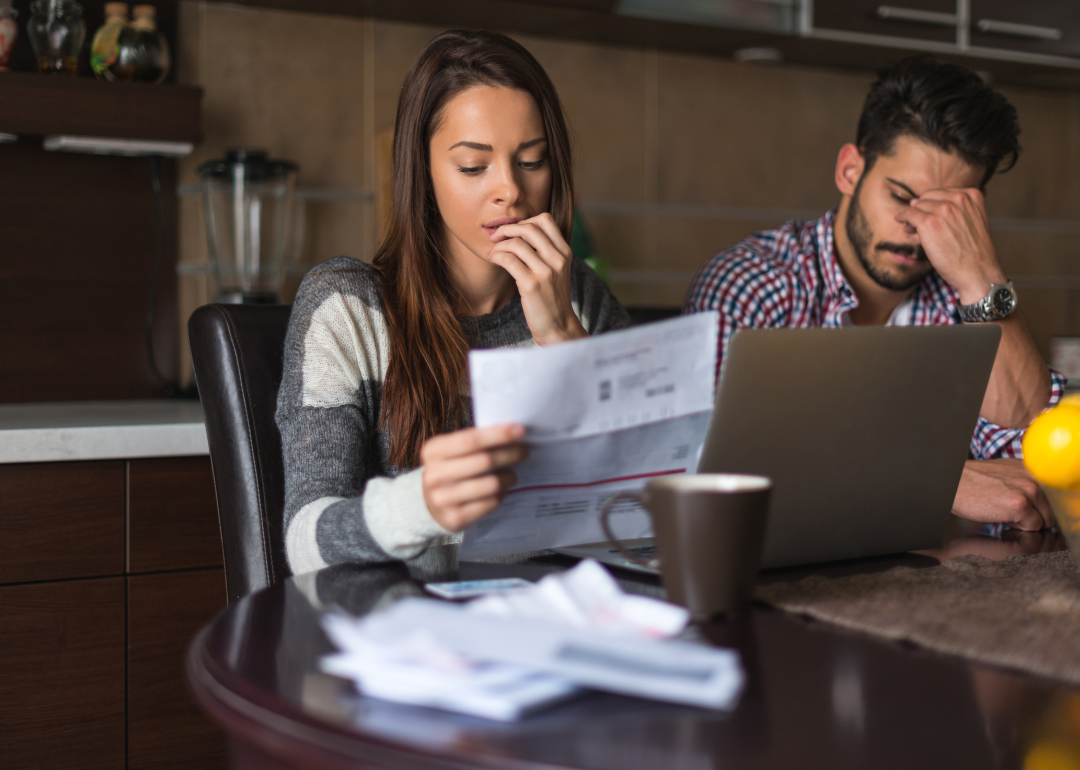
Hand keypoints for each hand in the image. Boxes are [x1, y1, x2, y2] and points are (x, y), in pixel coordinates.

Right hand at [420, 424, 528, 531]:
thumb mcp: (451, 451)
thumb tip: (513, 434)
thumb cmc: (449, 469)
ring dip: (509, 477)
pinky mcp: (455, 518)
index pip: (471, 439)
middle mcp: (435, 475)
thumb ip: (475, 442)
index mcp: (433, 451)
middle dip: (510, 454)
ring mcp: (443, 499)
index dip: (498, 434)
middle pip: (485, 461)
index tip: (520, 430)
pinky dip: (501, 494)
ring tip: (512, 474)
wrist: (427, 504)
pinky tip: (501, 490)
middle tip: (524, 450)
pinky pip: (491, 503)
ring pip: (491, 484)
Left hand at [485, 213, 587, 345]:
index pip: (545, 219)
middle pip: (529, 227)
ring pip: (516, 243)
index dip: (525, 220)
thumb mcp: (556, 270)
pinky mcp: (532, 285)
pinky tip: (493, 260)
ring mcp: (546, 272)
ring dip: (498, 245)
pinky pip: (508, 260)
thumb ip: (545, 251)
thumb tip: (518, 232)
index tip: (513, 232)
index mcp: (564, 252)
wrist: (558, 326)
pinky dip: (496, 256)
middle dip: (507, 229)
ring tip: (493, 253)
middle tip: (495, 237)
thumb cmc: (551, 297)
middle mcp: (557, 259)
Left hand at [894, 188, 1006, 304]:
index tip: (928, 216)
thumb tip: (913, 202)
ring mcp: (944, 209)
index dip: (931, 205)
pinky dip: (902, 217)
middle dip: (921, 210)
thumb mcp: (972, 221)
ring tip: (912, 230)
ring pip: (917, 206)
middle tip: (916, 224)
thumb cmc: (973, 252)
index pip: (942, 193)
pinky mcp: (929, 222)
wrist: (977, 272)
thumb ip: (952, 211)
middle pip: (928, 198)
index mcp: (972, 195)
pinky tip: (900, 221)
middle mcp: (959, 198)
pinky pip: (909, 214)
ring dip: (912, 218)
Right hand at [952, 458, 1054, 530]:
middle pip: (1052, 512)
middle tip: (1010, 511)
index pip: (1057, 497)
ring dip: (1026, 523)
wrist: (952, 483)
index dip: (1045, 509)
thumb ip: (1027, 483)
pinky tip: (999, 515)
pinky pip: (1032, 527)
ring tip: (1003, 512)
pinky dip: (1017, 527)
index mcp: (1033, 468)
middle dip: (1034, 517)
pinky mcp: (1020, 505)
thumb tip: (1045, 505)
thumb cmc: (974, 482)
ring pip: (1044, 521)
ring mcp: (1028, 490)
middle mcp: (1035, 477)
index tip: (1035, 512)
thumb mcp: (1006, 474)